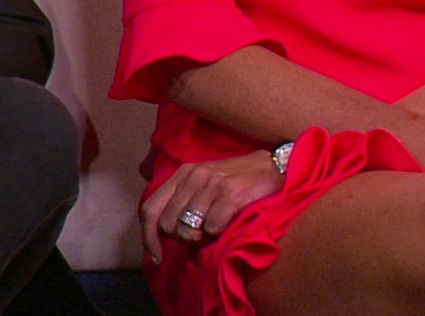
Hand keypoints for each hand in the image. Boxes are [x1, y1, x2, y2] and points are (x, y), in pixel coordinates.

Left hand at [139, 151, 283, 264]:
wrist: (276, 167)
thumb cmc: (238, 181)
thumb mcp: (205, 184)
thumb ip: (184, 202)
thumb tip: (165, 233)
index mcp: (182, 174)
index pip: (150, 209)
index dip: (148, 237)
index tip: (157, 257)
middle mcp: (193, 176)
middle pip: (168, 225)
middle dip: (183, 238)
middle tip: (202, 235)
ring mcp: (211, 184)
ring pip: (188, 230)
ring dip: (202, 238)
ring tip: (218, 228)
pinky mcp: (231, 193)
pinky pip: (211, 228)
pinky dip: (219, 233)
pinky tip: (229, 223)